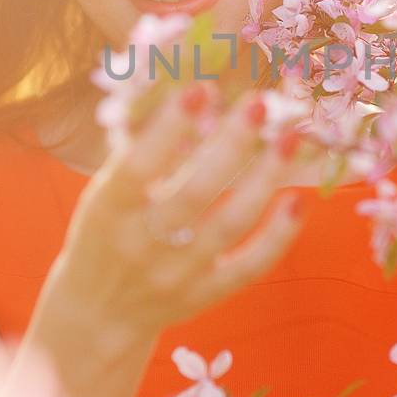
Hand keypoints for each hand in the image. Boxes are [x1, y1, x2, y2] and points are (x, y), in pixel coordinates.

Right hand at [46, 82, 318, 344]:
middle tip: (260, 103)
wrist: (98, 314)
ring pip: (229, 224)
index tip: (200, 88)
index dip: (168, 128)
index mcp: (107, 209)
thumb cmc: (104, 233)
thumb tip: (185, 83)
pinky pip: (248, 267)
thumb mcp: (105, 191)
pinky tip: (298, 200)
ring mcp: (176, 274)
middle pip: (194, 193)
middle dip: (230, 145)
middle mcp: (141, 243)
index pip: (138, 166)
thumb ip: (140, 145)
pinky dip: (277, 235)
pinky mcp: (205, 294)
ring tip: (290, 139)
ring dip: (264, 179)